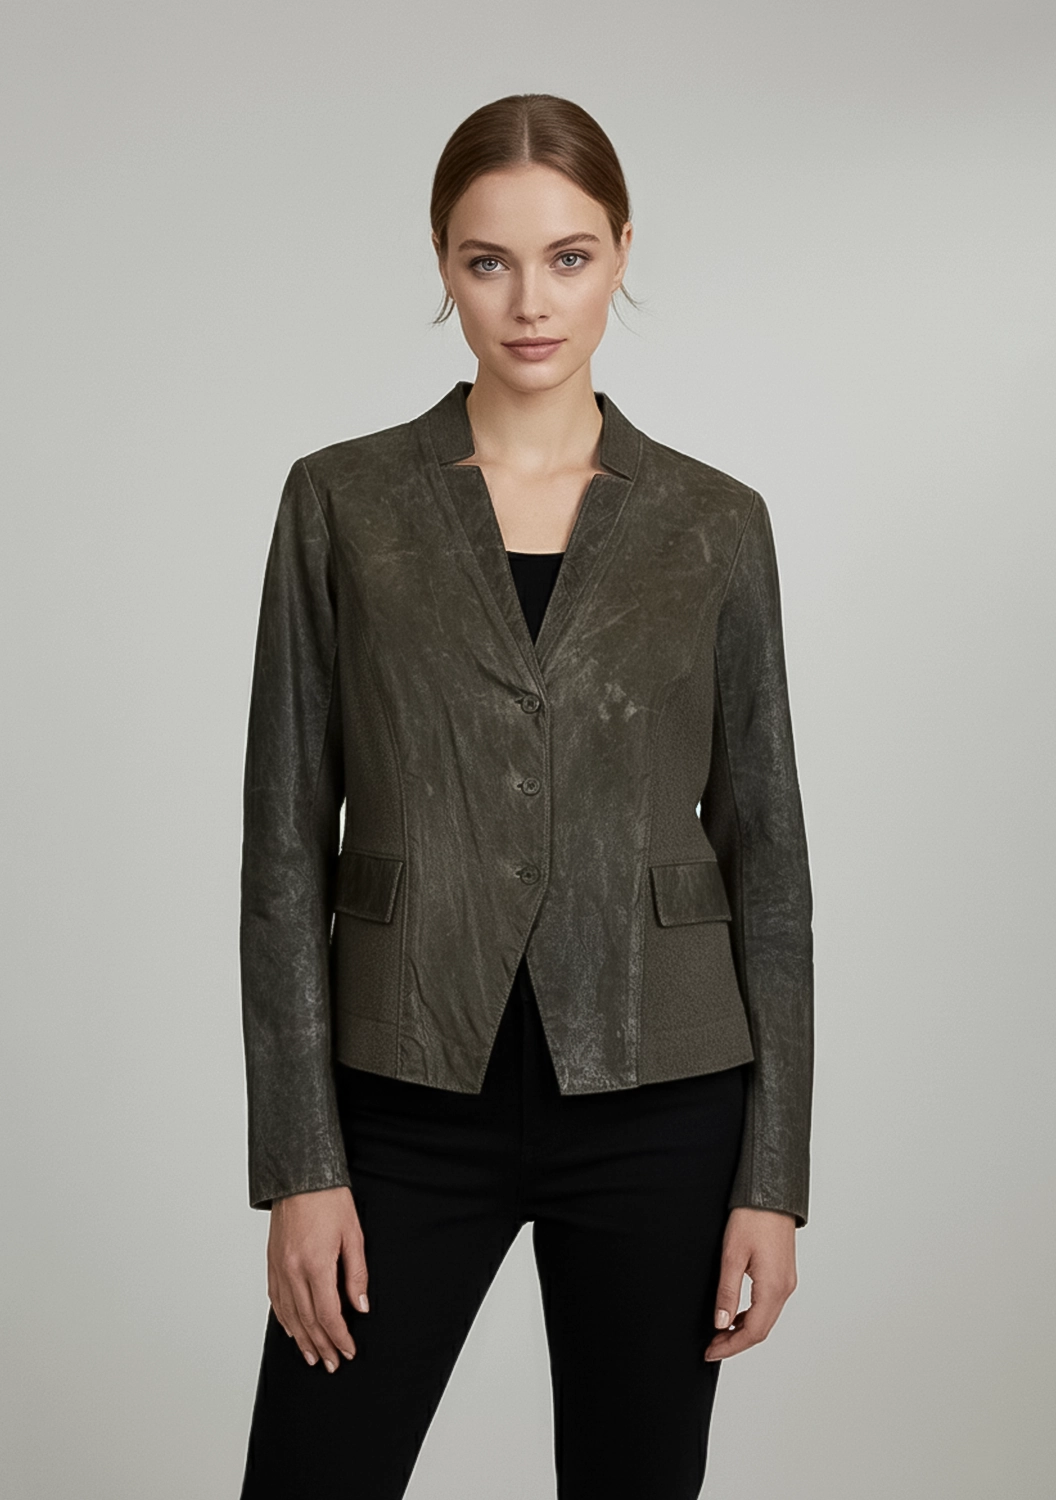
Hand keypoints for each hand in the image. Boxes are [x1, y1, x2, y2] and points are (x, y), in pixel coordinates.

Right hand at [267, 1185, 369, 1372]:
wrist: (299, 1175)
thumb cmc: (329, 1199)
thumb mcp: (353, 1234)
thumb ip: (356, 1273)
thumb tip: (360, 1306)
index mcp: (315, 1264)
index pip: (328, 1314)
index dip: (339, 1337)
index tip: (349, 1351)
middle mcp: (293, 1270)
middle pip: (308, 1320)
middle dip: (322, 1345)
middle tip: (332, 1364)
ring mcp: (279, 1267)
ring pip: (289, 1315)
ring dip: (302, 1339)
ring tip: (313, 1357)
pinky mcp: (272, 1262)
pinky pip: (276, 1299)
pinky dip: (284, 1320)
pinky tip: (292, 1330)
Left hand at [704, 1206, 796, 1360]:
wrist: (772, 1194)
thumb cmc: (752, 1219)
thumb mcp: (732, 1255)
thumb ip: (727, 1292)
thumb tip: (721, 1324)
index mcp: (773, 1288)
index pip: (753, 1332)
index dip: (731, 1346)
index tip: (710, 1352)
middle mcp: (784, 1289)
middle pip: (761, 1330)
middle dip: (736, 1342)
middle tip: (712, 1347)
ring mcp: (786, 1282)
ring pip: (766, 1319)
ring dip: (744, 1330)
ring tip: (719, 1333)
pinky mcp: (784, 1274)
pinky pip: (769, 1305)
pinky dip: (752, 1316)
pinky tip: (735, 1314)